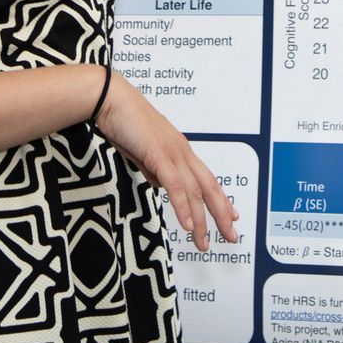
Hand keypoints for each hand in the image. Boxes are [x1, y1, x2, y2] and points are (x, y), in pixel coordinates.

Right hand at [93, 72, 240, 251]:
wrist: (111, 100)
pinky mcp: (159, 154)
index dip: (221, 199)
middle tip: (231, 237)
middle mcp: (182, 151)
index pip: (207, 179)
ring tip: (203, 242)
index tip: (231, 217)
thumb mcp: (142, 152)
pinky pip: (175, 185)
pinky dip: (183, 207)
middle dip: (221, 214)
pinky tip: (188, 225)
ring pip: (194, 191)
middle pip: (209, 187)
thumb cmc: (123, 122)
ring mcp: (173, 153)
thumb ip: (153, 168)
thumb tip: (160, 185)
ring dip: (201, 220)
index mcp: (180, 150)